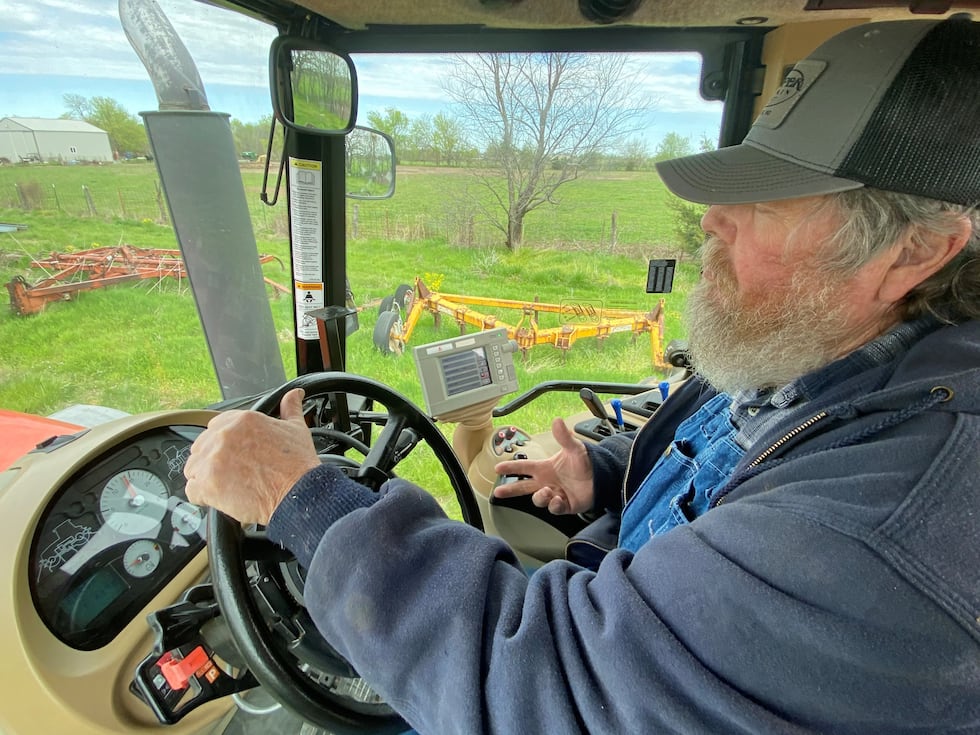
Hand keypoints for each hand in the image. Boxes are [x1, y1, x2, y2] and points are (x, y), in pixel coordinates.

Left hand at [184, 388, 319, 524]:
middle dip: (213, 460)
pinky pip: (192, 491)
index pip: (215, 426)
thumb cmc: (298, 464)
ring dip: (206, 478)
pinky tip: (220, 498)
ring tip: (226, 486)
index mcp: (241, 420)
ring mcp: (213, 460)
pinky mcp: (207, 484)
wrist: (299, 492)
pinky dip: (203, 497)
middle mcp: (224, 436)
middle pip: (201, 447)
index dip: (223, 443)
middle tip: (232, 473)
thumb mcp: (296, 428)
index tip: (233, 454)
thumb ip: (290, 407)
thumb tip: (294, 394)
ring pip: (193, 468)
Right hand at [492, 418, 593, 514]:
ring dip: (539, 497)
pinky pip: (554, 508)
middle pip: (523, 487)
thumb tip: (557, 421)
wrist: (602, 477)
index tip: (498, 467)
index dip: (511, 467)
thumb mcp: (575, 448)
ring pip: (538, 499)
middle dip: (510, 490)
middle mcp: (547, 482)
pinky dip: (554, 505)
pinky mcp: (564, 505)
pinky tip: (558, 499)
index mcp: (546, 468)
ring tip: (546, 491)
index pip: (524, 467)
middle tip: (498, 491)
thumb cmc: (587, 462)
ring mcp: (554, 494)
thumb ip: (564, 436)